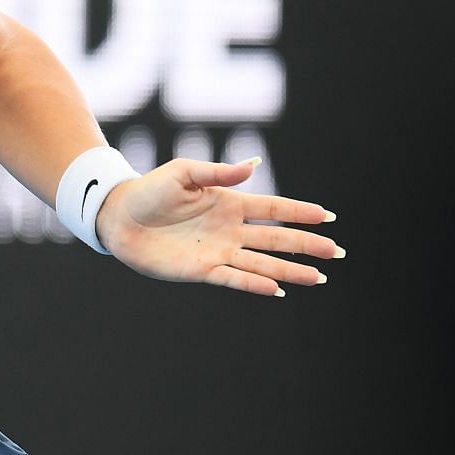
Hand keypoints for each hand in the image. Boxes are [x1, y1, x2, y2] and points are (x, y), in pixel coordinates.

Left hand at [97, 156, 343, 296]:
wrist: (118, 217)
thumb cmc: (149, 190)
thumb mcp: (184, 173)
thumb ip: (218, 173)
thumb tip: (254, 165)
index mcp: (229, 202)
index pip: (274, 208)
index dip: (300, 212)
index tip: (329, 216)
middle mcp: (229, 229)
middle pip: (276, 238)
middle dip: (306, 244)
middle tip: (336, 252)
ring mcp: (218, 251)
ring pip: (262, 262)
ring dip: (289, 269)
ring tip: (318, 277)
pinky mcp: (201, 270)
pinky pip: (234, 278)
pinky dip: (255, 283)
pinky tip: (276, 288)